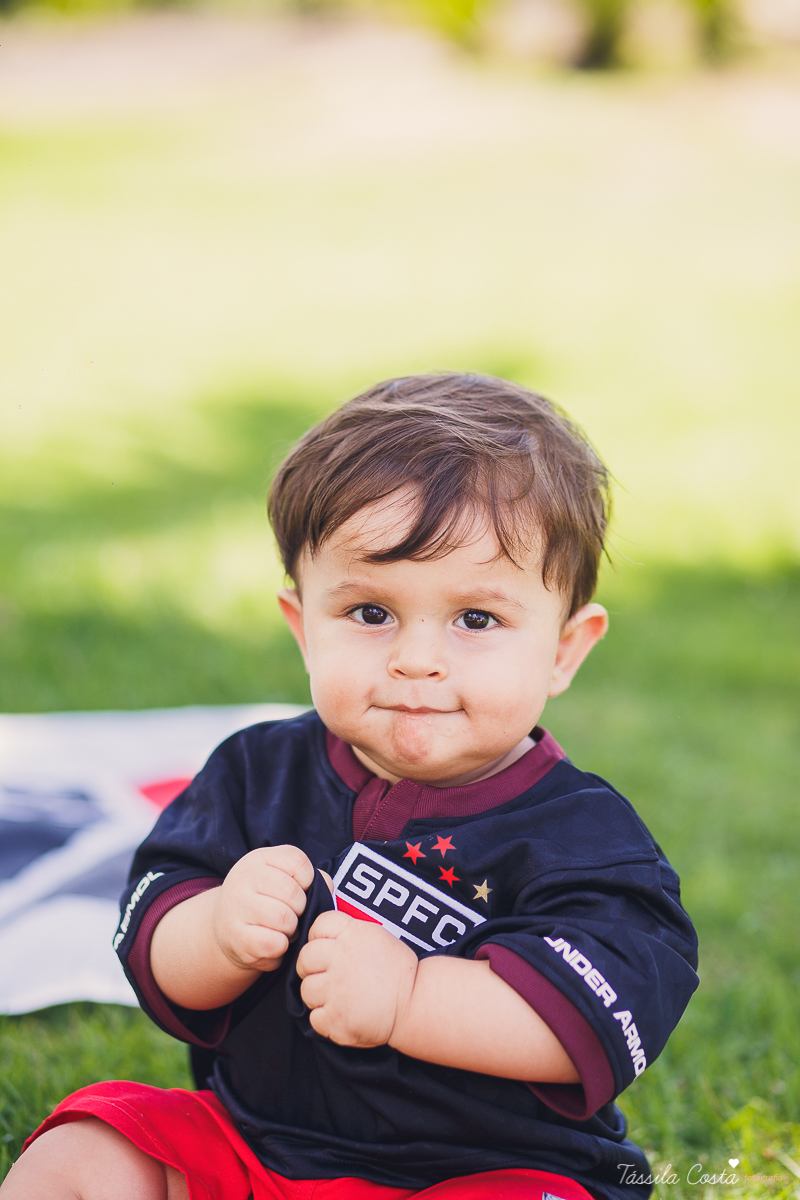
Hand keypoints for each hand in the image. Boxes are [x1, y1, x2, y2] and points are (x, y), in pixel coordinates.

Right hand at [213, 845, 314, 973]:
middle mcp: (244, 877)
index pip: (297, 861)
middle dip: (300, 909)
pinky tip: (273, 944)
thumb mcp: (283, 879)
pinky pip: (274, 944)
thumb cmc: (266, 901)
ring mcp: (236, 906)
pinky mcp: (235, 936)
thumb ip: (311, 879)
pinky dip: (281, 948)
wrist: (226, 927)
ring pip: (284, 919)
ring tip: (283, 930)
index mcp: (260, 858)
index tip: (300, 890)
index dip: (307, 880)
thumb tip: (327, 888)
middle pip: (293, 893)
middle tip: (292, 916)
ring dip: (291, 930)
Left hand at [296, 911, 417, 1046]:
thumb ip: (350, 932)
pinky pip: (315, 1018)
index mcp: (353, 934)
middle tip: (325, 976)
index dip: (318, 938)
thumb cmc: (399, 971)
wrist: (416, 1003)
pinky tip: (341, 1015)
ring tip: (337, 998)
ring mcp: (336, 989)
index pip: (318, 926)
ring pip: (306, 990)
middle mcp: (341, 958)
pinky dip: (325, 1019)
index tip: (326, 948)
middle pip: (305, 958)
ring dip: (318, 996)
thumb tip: (325, 934)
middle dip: (311, 967)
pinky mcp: (336, 1018)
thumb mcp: (377, 936)